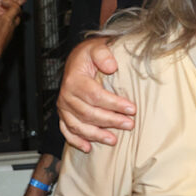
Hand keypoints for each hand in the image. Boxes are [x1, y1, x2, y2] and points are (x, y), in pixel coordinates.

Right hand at [0, 0, 23, 55]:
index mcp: (7, 20)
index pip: (15, 7)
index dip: (9, 2)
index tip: (1, 2)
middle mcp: (11, 27)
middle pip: (16, 15)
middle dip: (9, 10)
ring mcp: (9, 34)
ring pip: (12, 24)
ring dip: (5, 19)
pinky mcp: (5, 40)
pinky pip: (6, 32)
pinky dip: (1, 28)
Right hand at [57, 38, 134, 152]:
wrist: (76, 59)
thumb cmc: (88, 55)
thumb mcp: (96, 47)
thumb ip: (103, 54)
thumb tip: (111, 66)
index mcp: (74, 80)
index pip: (95, 96)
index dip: (114, 104)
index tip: (132, 109)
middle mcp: (66, 96)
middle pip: (89, 113)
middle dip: (111, 121)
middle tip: (129, 124)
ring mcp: (63, 107)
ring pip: (78, 126)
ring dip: (96, 135)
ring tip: (113, 140)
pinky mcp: (63, 114)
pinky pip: (67, 131)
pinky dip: (75, 141)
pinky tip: (87, 148)